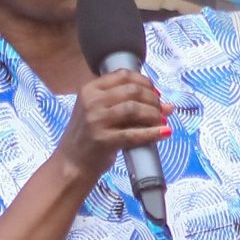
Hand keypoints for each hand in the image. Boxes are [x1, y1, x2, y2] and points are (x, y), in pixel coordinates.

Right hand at [54, 69, 168, 182]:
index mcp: (89, 89)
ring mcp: (95, 121)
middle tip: (161, 109)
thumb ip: (127, 104)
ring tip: (162, 120)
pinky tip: (164, 133)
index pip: (123, 75)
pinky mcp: (103, 140)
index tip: (155, 92)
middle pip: (132, 90)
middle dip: (153, 99)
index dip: (145, 82)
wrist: (71, 164)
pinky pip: (134, 134)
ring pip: (134, 109)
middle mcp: (91, 101)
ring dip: (154, 114)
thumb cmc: (88, 136)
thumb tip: (168, 105)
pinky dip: (152, 133)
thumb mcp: (99, 112)